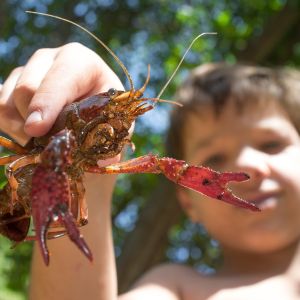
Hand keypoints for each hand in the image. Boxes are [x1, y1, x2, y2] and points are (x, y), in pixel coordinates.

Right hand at [0, 42, 123, 145]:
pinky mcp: (12, 83)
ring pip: (8, 101)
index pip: (57, 79)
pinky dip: (11, 128)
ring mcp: (28, 69)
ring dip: (22, 129)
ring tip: (42, 141)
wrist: (90, 106)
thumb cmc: (105, 111)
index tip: (37, 130)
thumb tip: (102, 162)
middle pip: (26, 88)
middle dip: (35, 122)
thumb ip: (110, 136)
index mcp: (80, 61)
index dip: (46, 105)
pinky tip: (31, 136)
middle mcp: (50, 58)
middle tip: (49, 143)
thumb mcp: (114, 121)